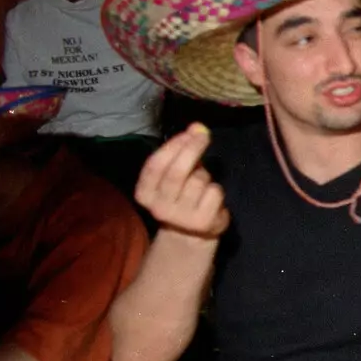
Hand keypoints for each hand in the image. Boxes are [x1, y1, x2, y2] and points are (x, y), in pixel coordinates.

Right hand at [134, 123, 228, 239]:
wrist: (192, 233)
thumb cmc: (182, 195)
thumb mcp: (176, 173)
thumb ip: (182, 151)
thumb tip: (197, 127)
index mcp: (144, 194)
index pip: (156, 165)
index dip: (174, 145)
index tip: (190, 131)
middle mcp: (158, 208)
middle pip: (177, 172)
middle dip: (192, 149)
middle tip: (204, 136)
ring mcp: (181, 217)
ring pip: (198, 181)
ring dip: (205, 175)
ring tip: (202, 184)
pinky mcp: (203, 222)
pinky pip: (214, 192)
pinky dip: (216, 189)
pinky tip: (211, 199)